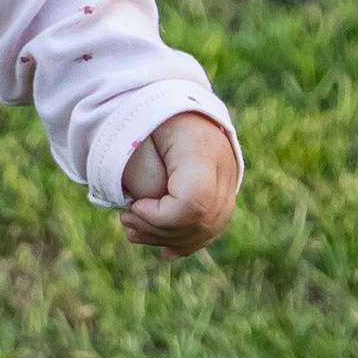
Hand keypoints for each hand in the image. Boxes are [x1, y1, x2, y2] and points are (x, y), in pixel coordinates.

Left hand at [118, 112, 237, 255]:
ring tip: (134, 230)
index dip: (162, 216)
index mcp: (202, 149)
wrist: (179, 106)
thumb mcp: (137, 134)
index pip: (194, 202)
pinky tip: (165, 251)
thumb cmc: (151, 118)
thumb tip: (140, 211)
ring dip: (167, 238)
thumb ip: (139, 172)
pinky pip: (212, 228)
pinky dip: (186, 242)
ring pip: (207, 229)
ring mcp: (230, 184)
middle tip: (126, 218)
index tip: (134, 206)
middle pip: (201, 221)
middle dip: (158, 230)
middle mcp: (225, 169)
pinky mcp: (225, 196)